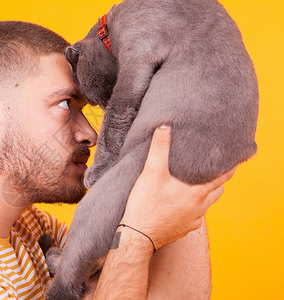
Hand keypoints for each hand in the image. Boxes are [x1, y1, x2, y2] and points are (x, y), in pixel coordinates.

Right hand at [121, 125, 236, 249]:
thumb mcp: (151, 172)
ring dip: (203, 195)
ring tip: (193, 185)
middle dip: (217, 180)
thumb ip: (159, 148)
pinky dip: (191, 208)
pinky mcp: (183, 230)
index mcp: (197, 193)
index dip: (231, 166)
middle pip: (217, 191)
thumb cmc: (146, 205)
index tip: (236, 158)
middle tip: (211, 169)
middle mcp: (200, 208)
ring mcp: (192, 221)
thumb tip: (164, 127)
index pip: (223, 177)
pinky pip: (193, 216)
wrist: (137, 236)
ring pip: (206, 205)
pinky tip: (177, 204)